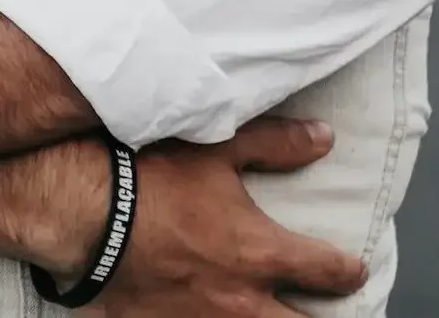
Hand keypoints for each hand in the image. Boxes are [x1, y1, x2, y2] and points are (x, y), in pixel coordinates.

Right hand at [107, 118, 367, 316]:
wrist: (86, 214)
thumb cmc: (152, 178)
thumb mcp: (217, 148)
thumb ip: (275, 145)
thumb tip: (324, 138)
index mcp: (260, 254)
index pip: (327, 270)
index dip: (347, 270)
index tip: (352, 269)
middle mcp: (241, 300)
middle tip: (328, 313)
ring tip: (275, 315)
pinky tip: (208, 317)